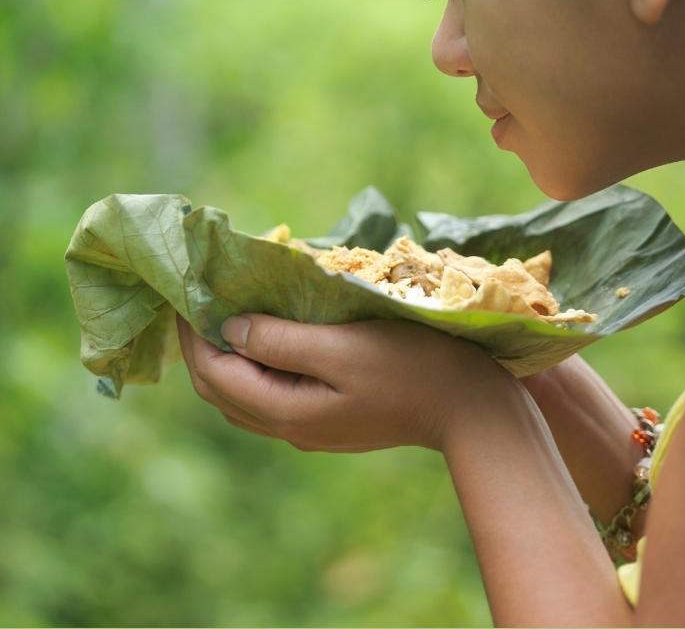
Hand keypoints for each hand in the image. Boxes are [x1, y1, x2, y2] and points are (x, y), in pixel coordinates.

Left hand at [176, 313, 516, 452]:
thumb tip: (230, 329)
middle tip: (193, 301)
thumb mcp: (342, 348)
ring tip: (220, 316)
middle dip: (199, 347)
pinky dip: (253, 367)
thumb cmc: (410, 367)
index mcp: (287, 411)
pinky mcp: (328, 420)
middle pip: (222, 390)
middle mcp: (290, 428)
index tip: (181, 291)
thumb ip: (281, 341)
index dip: (191, 334)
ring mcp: (310, 428)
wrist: (467, 407)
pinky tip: (264, 339)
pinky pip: (271, 394)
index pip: (215, 374)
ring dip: (225, 358)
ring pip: (244, 396)